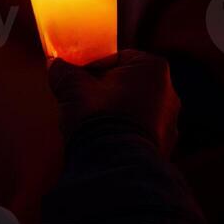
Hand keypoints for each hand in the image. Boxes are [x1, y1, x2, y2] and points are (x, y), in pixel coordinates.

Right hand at [47, 50, 179, 156]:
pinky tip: (105, 140)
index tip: (78, 80)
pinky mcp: (165, 146)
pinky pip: (140, 132)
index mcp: (152, 68)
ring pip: (134, 110)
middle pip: (127, 84)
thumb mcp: (72, 86)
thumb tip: (54, 63)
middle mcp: (169, 92)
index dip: (93, 68)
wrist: (114, 165)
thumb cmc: (97, 116)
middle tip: (83, 101)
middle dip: (106, 91)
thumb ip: (63, 70)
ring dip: (115, 113)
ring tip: (92, 124)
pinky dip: (124, 133)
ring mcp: (169, 122)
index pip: (117, 58)